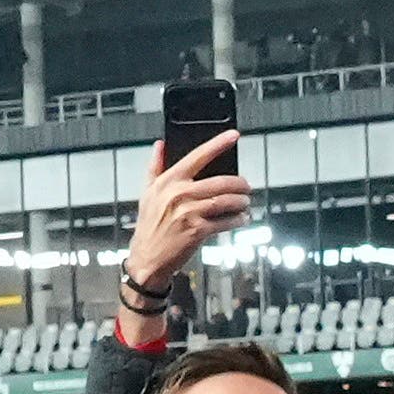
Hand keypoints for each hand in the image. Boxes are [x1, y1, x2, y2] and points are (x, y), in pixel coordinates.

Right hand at [123, 133, 247, 335]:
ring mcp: (187, 213)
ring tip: (246, 203)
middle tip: (247, 186)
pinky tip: (241, 219)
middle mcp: (177, 194)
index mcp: (167, 181)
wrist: (147, 258)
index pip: (196, 156)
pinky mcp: (197, 231)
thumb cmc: (150, 225)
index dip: (218, 144)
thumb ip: (155, 167)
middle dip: (240, 184)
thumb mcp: (148, 193)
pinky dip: (238, 220)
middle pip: (220, 182)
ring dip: (242, 202)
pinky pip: (226, 222)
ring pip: (226, 201)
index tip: (234, 135)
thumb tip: (159, 144)